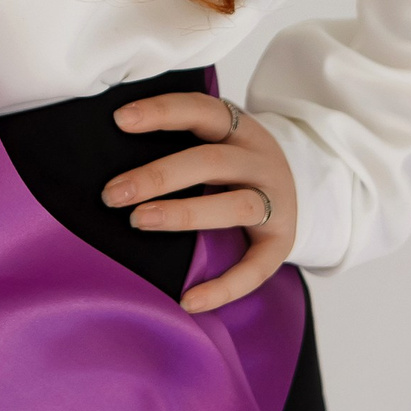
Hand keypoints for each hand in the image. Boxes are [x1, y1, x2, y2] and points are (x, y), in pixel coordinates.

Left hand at [101, 91, 297, 313]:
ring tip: (139, 222)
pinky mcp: (283, 242)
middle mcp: (261, 160)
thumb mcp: (219, 142)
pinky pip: (256, 268)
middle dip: (159, 176)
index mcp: (239, 129)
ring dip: (185, 214)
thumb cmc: (235, 169)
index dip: (162, 111)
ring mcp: (277, 201)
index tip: (120, 120)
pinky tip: (188, 300)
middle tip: (113, 194)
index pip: (201, 110)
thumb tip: (106, 155)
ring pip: (237, 206)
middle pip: (212, 161)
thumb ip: (178, 144)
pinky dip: (223, 287)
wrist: (304, 190)